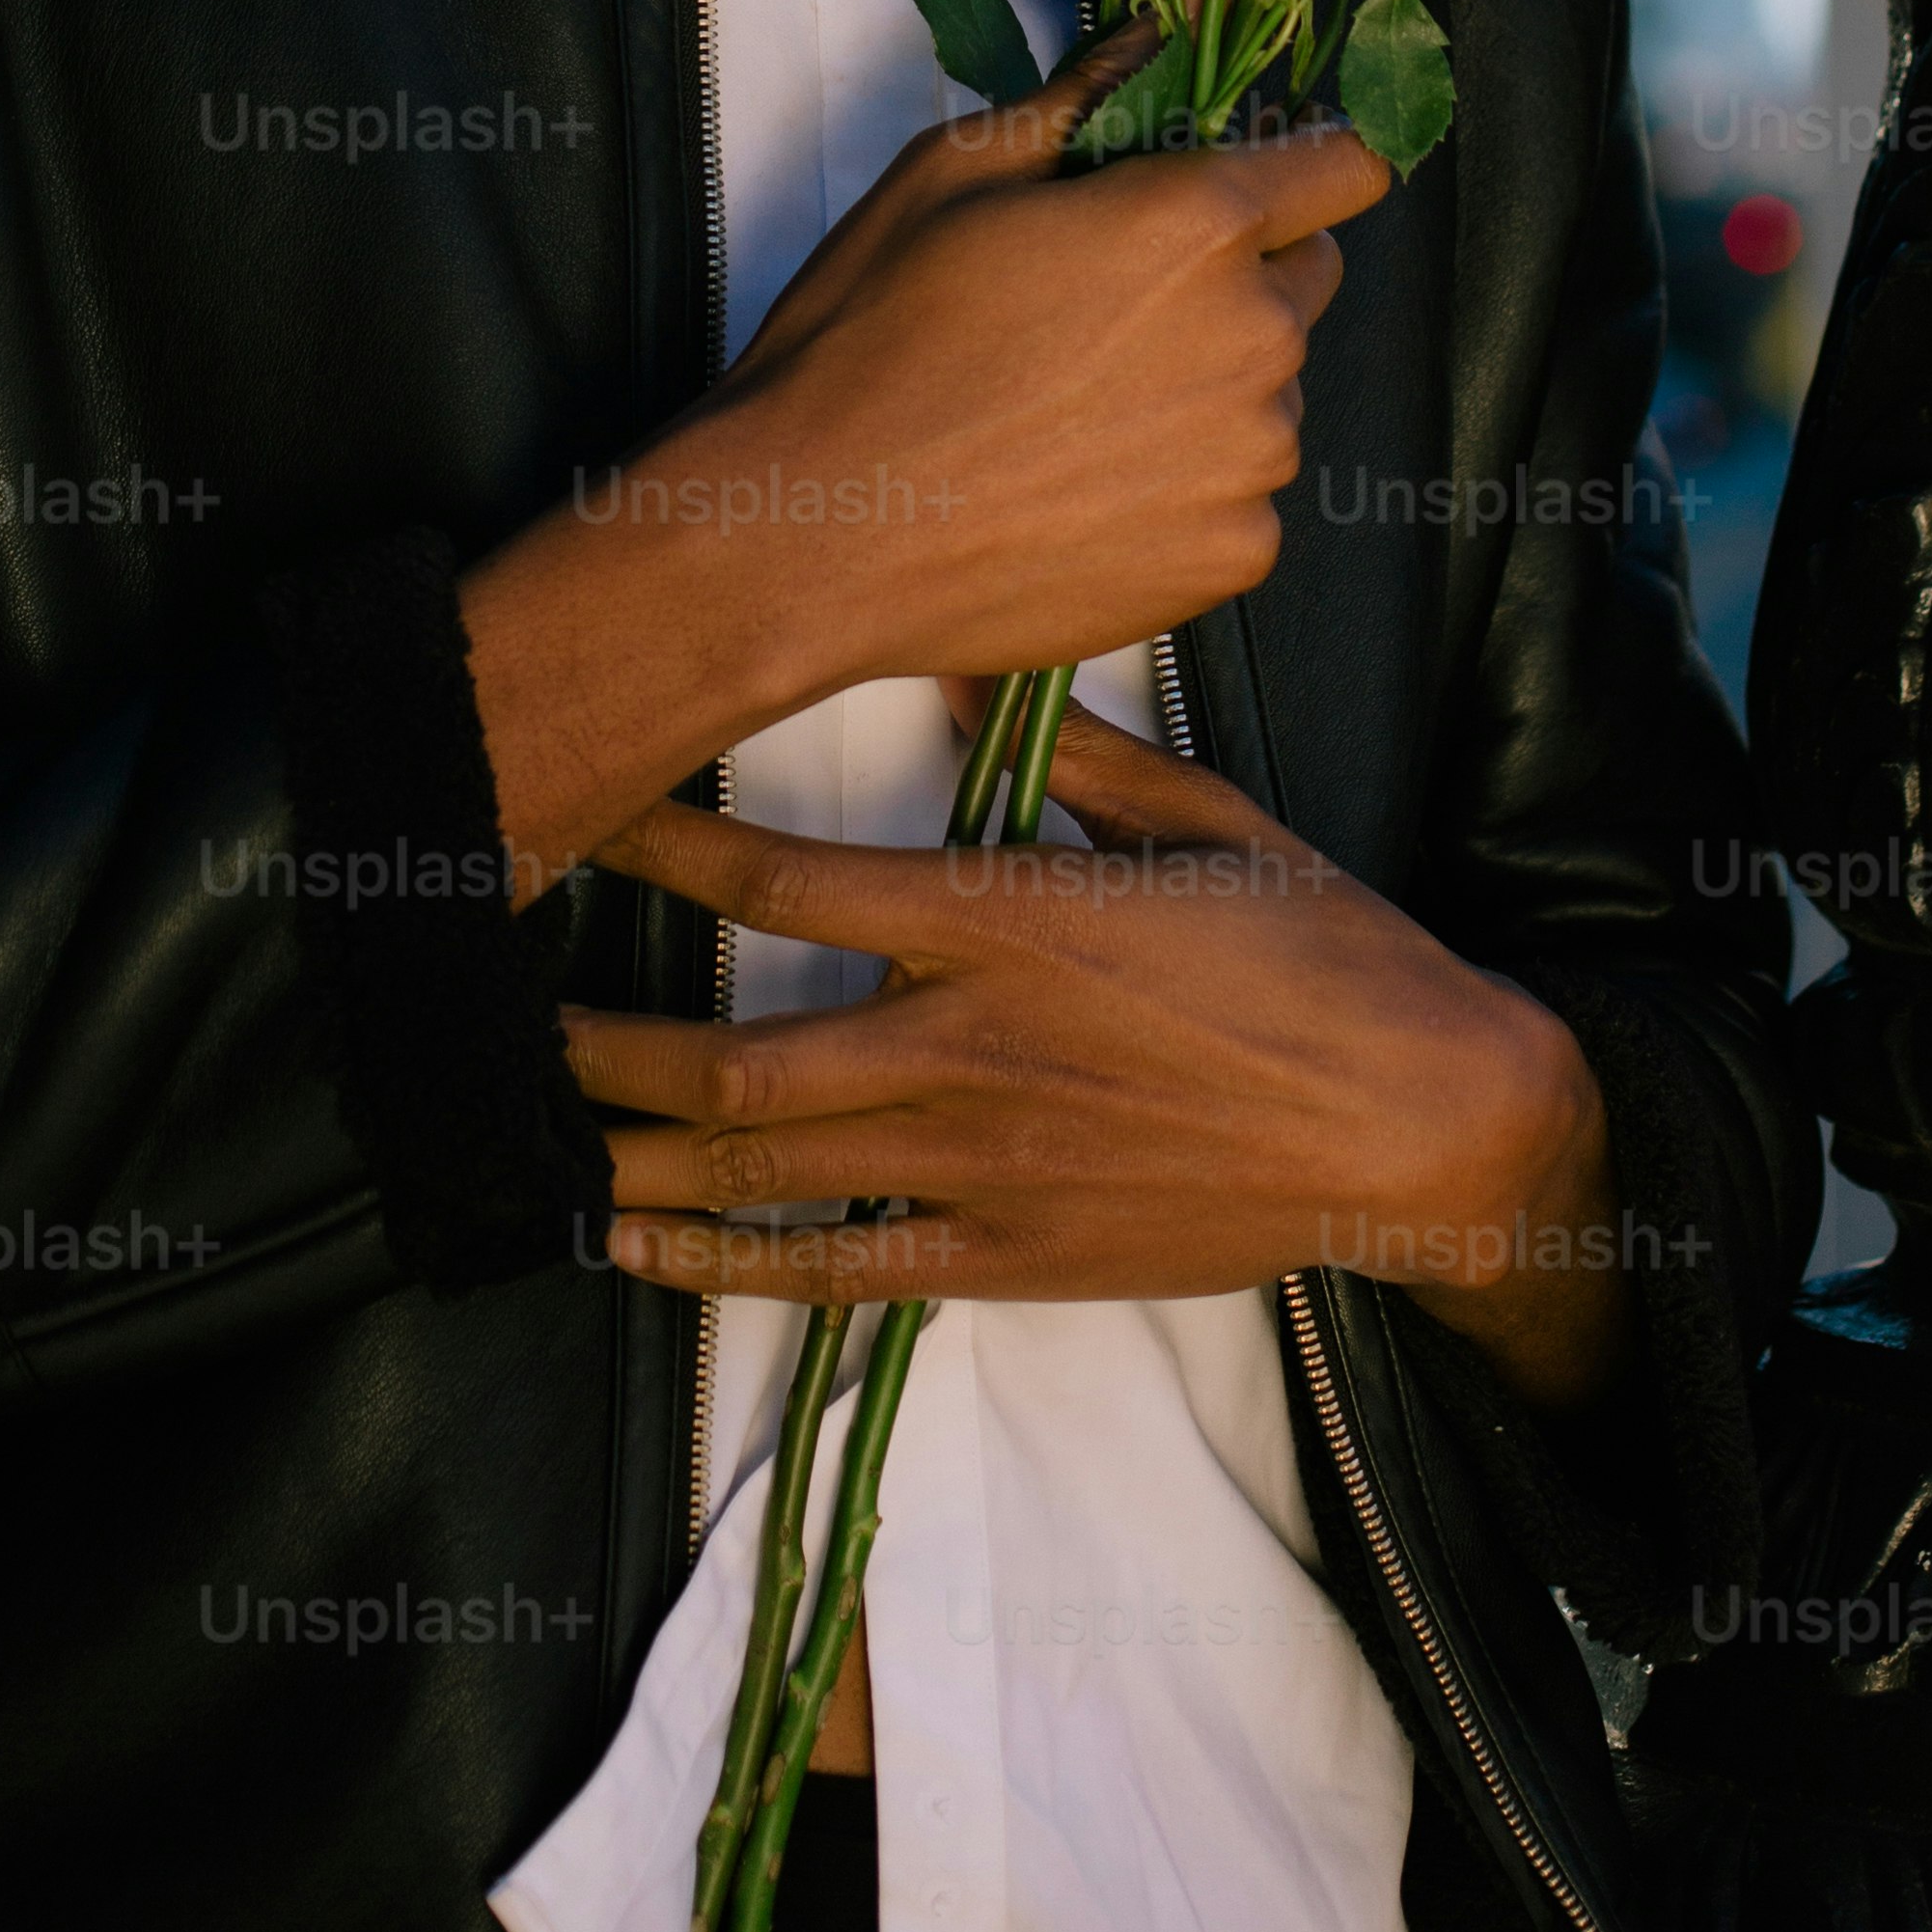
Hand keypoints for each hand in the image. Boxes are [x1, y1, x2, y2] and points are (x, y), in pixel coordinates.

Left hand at [563, 703, 1633, 1409]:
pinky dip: (718, 1259)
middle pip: (736, 1045)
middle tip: (511, 1001)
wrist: (1420, 1122)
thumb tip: (974, 662)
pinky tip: (634, 1241)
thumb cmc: (1322, 952)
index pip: (797, 871)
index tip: (595, 814)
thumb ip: (1074, 751)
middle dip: (603, 1028)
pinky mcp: (1008, 1256)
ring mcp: (985, 1162)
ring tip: (539, 1119)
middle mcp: (973, 1043)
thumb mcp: (1208, 812)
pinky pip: (831, 1269)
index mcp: (1013, 917)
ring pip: (761, 1161)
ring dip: (631, 1142)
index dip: (674, 843)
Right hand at [710, 45, 1387, 686]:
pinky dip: (1187, 483)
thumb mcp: (958, 171)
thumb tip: (1176, 12)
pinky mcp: (1233, 554)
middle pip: (1309, 276)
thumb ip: (1093, 87)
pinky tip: (1083, 483)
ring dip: (1209, 382)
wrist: (817, 534)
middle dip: (1241, 270)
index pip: (1347, 165)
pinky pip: (1243, 491)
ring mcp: (1252, 457)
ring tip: (1077, 403)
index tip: (1252, 178)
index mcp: (1196, 224)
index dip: (1302, 162)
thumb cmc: (871, 340)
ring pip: (1271, 388)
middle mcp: (1254, 337)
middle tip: (1117, 297)